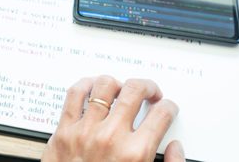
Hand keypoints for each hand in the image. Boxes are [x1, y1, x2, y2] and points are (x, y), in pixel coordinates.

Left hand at [42, 75, 183, 161]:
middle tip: (150, 93)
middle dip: (148, 87)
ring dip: (118, 84)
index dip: (168, 107)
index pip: (160, 115)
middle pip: (135, 92)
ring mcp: (85, 131)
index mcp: (135, 154)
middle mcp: (111, 138)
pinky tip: (93, 87)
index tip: (166, 108)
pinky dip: (85, 85)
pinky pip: (74, 95)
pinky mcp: (63, 131)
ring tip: (122, 89)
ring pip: (104, 86)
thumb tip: (175, 150)